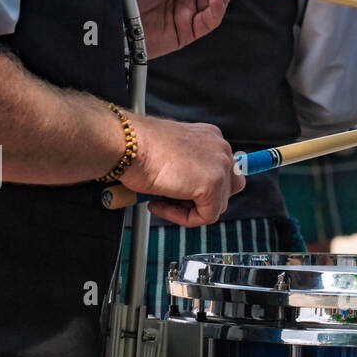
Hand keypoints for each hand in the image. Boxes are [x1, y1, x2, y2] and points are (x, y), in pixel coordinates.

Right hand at [126, 117, 243, 226]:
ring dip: (189, 209)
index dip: (199, 189)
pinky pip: (206, 216)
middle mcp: (220, 148)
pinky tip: (159, 205)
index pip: (221, 171)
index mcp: (210, 138)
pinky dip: (183, 218)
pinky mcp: (213, 184)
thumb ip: (187, 169)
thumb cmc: (138, 148)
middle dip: (202, 200)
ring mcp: (220, 165)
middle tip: (172, 200)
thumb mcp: (171, 156)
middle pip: (229, 188)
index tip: (177, 194)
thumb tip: (188, 192)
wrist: (127, 144)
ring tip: (161, 201)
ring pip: (217, 205)